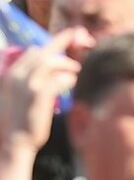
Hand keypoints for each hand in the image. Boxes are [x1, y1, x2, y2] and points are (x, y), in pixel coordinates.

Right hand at [0, 29, 82, 153]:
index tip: (65, 38)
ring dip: (66, 63)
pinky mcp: (39, 95)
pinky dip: (68, 79)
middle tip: (77, 35)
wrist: (13, 143)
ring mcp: (27, 85)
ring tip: (76, 69)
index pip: (31, 52)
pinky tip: (71, 83)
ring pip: (50, 62)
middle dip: (60, 42)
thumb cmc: (19, 121)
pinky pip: (59, 79)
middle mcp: (16, 77)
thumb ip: (29, 81)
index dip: (49, 45)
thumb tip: (51, 69)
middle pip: (42, 52)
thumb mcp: (17, 96)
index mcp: (10, 76)